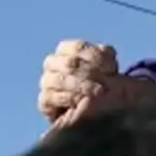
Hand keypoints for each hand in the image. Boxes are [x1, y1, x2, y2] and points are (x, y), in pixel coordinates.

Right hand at [38, 39, 155, 124]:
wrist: (90, 107)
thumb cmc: (100, 80)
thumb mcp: (106, 64)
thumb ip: (106, 56)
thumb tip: (108, 53)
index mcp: (66, 49)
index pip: (78, 47)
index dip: (95, 56)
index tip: (111, 68)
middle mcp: (52, 62)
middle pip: (69, 63)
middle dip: (90, 73)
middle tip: (106, 84)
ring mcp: (46, 81)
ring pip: (60, 79)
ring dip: (82, 86)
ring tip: (98, 93)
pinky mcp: (44, 100)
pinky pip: (52, 97)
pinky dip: (70, 98)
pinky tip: (83, 102)